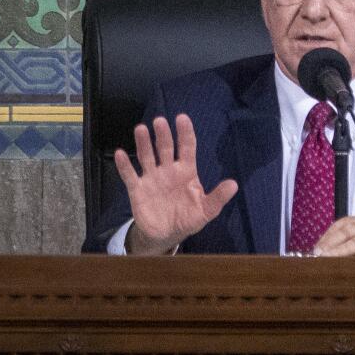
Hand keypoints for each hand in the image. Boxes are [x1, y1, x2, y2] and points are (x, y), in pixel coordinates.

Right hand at [116, 114, 237, 254]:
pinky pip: (130, 176)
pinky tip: (120, 154)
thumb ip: (218, 197)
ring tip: (141, 129)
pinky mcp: (138, 190)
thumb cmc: (188, 218)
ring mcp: (151, 178)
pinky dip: (124, 166)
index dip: (185, 133)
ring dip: (143, 143)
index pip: (186, 147)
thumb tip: (234, 184)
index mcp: (186, 171)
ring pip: (146, 156)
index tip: (182, 118)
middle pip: (165, 148)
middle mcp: (168, 170)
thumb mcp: (206, 211)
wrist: (167, 235)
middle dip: (163, 135)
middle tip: (160, 121)